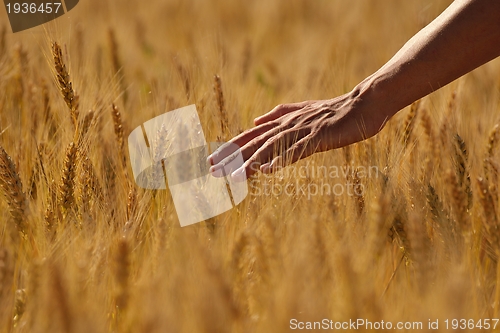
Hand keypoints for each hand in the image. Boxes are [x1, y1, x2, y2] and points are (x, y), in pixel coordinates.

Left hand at [208, 89, 388, 180]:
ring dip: (251, 162)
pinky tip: (267, 171)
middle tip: (212, 170)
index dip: (230, 148)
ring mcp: (302, 130)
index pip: (250, 136)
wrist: (363, 105)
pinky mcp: (318, 137)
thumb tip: (256, 120)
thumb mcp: (303, 112)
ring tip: (235, 176)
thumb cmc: (334, 113)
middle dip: (232, 156)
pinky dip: (281, 160)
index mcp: (282, 121)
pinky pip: (296, 151)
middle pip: (254, 142)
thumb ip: (279, 114)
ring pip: (271, 147)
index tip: (212, 160)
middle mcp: (287, 124)